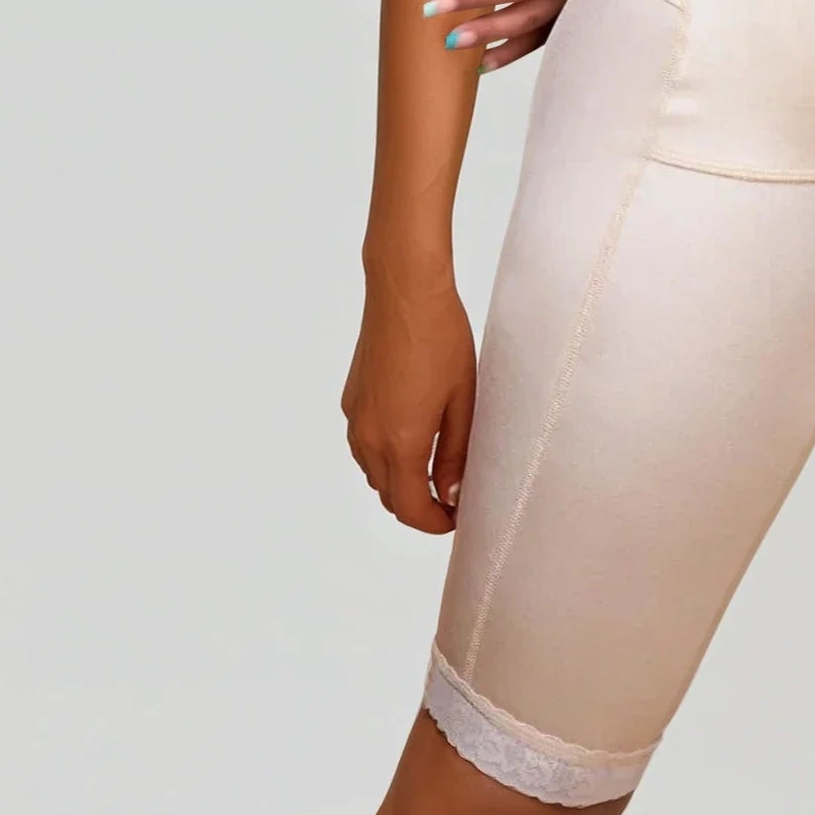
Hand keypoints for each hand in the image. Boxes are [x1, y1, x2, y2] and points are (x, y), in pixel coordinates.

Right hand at [341, 264, 475, 534]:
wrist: (405, 290)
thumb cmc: (441, 338)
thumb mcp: (462, 400)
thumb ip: (455, 454)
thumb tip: (449, 494)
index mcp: (400, 442)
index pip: (411, 508)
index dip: (435, 524)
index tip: (456, 519)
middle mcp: (369, 437)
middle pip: (389, 496)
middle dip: (418, 506)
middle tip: (451, 498)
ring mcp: (355, 418)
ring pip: (374, 473)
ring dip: (400, 482)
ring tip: (435, 468)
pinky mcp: (351, 400)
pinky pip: (364, 445)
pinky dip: (385, 456)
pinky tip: (412, 435)